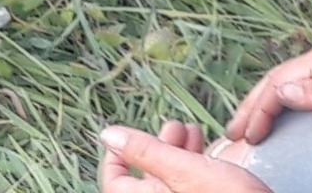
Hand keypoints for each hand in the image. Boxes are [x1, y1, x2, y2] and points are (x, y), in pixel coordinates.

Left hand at [99, 122, 269, 192]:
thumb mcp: (185, 170)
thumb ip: (145, 152)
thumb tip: (106, 134)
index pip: (114, 182)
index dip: (116, 155)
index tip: (128, 133)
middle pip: (144, 176)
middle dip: (157, 145)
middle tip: (176, 126)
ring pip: (168, 178)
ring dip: (176, 150)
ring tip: (192, 131)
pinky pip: (189, 185)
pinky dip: (192, 164)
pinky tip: (206, 149)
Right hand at [225, 36, 311, 143]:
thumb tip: (279, 92)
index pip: (277, 81)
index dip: (257, 108)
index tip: (245, 135)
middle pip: (276, 82)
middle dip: (251, 106)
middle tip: (233, 132)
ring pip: (289, 88)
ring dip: (266, 106)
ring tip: (251, 125)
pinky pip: (306, 96)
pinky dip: (287, 108)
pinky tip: (285, 118)